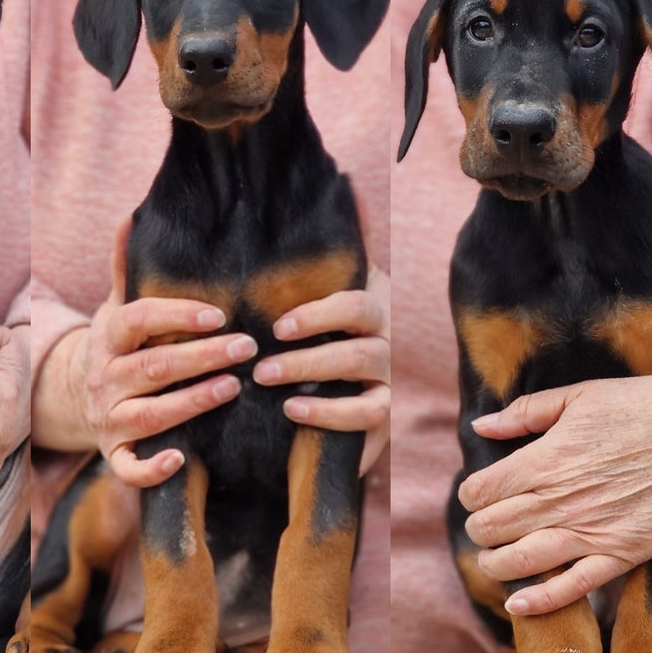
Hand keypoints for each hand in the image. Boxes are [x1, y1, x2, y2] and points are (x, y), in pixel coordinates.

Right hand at [78, 220, 257, 487]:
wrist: (79, 398)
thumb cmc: (119, 346)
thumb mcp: (117, 306)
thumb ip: (126, 267)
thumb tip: (130, 214)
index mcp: (108, 336)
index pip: (139, 321)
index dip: (177, 317)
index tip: (219, 315)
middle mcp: (104, 377)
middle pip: (152, 368)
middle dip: (201, 358)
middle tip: (248, 348)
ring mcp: (108, 418)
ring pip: (147, 414)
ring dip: (191, 403)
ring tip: (233, 388)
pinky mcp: (114, 453)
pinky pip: (128, 467)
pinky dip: (152, 468)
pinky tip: (182, 457)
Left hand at [252, 264, 389, 474]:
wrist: (350, 358)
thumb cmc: (323, 315)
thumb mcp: (324, 284)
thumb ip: (316, 264)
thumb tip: (314, 224)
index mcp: (375, 308)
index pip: (355, 307)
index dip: (317, 317)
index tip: (278, 329)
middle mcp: (388, 347)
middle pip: (358, 356)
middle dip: (306, 364)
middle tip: (261, 372)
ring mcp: (389, 386)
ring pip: (370, 398)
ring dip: (325, 405)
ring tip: (285, 405)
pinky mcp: (383, 420)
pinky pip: (369, 428)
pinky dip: (337, 428)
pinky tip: (300, 421)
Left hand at [458, 368, 651, 614]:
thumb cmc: (645, 408)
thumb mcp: (579, 396)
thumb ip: (525, 413)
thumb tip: (481, 426)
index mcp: (545, 460)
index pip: (480, 491)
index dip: (470, 494)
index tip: (477, 492)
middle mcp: (561, 500)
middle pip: (492, 528)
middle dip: (478, 529)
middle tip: (484, 524)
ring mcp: (591, 532)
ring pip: (520, 561)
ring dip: (495, 564)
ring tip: (492, 558)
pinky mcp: (622, 555)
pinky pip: (573, 588)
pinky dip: (539, 600)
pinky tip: (517, 602)